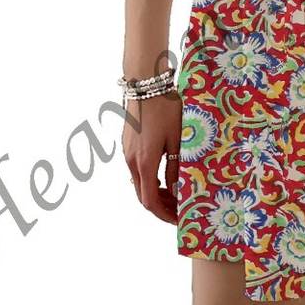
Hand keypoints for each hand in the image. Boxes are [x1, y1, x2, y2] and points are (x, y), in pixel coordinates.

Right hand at [122, 91, 182, 223]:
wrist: (145, 84)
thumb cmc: (165, 110)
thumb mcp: (177, 139)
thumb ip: (175, 166)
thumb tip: (177, 189)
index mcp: (144, 163)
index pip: (150, 201)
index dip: (163, 214)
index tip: (177, 220)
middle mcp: (131, 162)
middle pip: (142, 195)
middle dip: (160, 206)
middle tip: (177, 210)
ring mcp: (127, 153)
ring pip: (138, 182)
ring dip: (154, 192)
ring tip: (173, 195)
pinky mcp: (127, 144)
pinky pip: (136, 170)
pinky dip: (149, 179)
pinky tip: (163, 175)